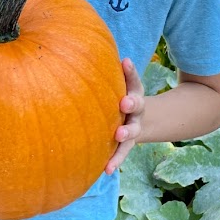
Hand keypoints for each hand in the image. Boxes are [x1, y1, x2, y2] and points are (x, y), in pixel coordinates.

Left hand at [105, 57, 144, 174]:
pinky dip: (115, 161)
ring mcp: (133, 127)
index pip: (134, 79)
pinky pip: (122, 153)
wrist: (140, 121)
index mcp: (133, 91)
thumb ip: (104, 73)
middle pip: (137, 104)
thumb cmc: (117, 97)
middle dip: (131, 102)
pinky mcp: (127, 144)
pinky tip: (107, 170)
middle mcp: (136, 109)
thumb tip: (80, 49)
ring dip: (126, 132)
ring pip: (132, 130)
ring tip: (119, 134)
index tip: (125, 61)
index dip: (130, 71)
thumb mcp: (118, 85)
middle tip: (124, 102)